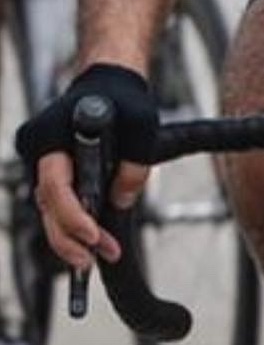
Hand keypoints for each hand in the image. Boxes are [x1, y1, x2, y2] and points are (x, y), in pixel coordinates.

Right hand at [16, 63, 157, 271]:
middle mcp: (39, 149)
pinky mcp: (54, 170)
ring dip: (72, 236)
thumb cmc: (124, 98)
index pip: (54, 186)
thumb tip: (121, 200)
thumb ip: (134, 164)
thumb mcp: (142, 126)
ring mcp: (44, 161)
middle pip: (47, 206)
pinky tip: (92, 241)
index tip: (94, 237)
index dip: (72, 216)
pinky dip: (73, 222)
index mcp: (51, 134)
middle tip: (93, 262)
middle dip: (70, 239)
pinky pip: (58, 203)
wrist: (111, 82)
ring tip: (98, 257)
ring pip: (50, 210)